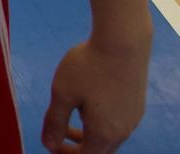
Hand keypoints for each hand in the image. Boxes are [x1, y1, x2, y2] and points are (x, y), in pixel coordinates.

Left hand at [42, 37, 147, 151]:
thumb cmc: (88, 67)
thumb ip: (54, 121)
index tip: (50, 141)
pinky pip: (118, 124)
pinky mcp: (136, 105)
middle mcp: (123, 131)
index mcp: (104, 133)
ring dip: (89, 133)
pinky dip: (101, 122)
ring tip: (71, 114)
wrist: (123, 43)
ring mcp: (133, 118)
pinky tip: (90, 101)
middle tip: (59, 132)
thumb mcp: (62, 93)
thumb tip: (48, 144)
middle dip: (77, 147)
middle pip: (99, 151)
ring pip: (110, 138)